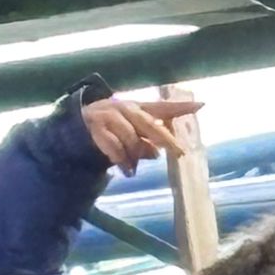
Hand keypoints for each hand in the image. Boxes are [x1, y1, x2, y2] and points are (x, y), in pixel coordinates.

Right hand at [81, 96, 200, 175]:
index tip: (202, 105)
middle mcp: (125, 108)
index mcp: (137, 108)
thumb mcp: (129, 135)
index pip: (162, 107)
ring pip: (132, 138)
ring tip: (133, 167)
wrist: (72, 128)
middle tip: (180, 152)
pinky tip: (125, 169)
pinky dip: (121, 159)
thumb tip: (156, 153)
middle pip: (150, 125)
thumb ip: (145, 142)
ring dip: (135, 155)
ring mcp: (110, 116)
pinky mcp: (96, 128)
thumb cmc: (108, 131)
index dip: (180, 107)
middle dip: (166, 140)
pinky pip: (114, 147)